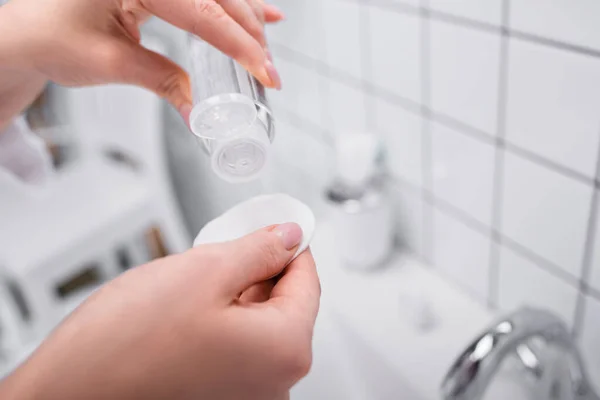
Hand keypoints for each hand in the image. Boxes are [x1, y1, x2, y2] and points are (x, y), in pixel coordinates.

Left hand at [0, 0, 282, 122]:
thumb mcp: (110, 63)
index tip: (265, 71)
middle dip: (249, 32)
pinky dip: (232, 6)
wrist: (24, 32)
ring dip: (245, 18)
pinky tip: (261, 14)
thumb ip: (162, 81)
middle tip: (269, 70)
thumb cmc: (50, 39)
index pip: (202, 11)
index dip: (239, 44)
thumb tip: (200, 111)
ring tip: (267, 49)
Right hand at [1, 223, 319, 399]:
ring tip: (200, 278)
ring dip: (239, 294)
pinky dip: (225, 321)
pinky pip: (238, 348)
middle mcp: (275, 383)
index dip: (291, 244)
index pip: (308, 281)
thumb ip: (260, 250)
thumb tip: (288, 238)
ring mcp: (248, 395)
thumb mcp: (205, 272)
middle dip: (261, 269)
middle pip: (285, 305)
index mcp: (284, 350)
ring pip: (259, 325)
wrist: (68, 394)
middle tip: (230, 243)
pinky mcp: (221, 397)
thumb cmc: (126, 346)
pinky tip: (192, 307)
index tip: (278, 223)